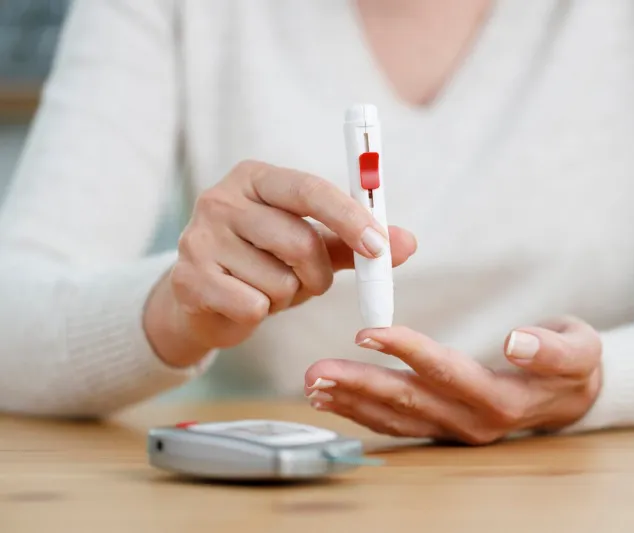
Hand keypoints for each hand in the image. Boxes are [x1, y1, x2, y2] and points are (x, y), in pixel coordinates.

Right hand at [144, 160, 416, 366]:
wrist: (203, 299)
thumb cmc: (264, 263)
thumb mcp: (310, 246)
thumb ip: (355, 242)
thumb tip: (409, 242)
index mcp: (255, 178)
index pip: (311, 190)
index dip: (351, 219)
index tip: (380, 248)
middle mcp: (221, 199)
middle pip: (300, 240)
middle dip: (319, 273)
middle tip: (313, 282)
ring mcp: (198, 237)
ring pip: (279, 281)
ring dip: (288, 295)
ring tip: (267, 287)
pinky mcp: (187, 278)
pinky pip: (253, 306)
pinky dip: (261, 313)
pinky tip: (244, 302)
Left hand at [304, 316, 601, 444]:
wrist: (572, 397)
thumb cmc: (574, 365)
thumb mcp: (581, 350)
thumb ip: (554, 350)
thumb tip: (517, 341)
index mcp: (502, 400)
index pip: (447, 374)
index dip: (408, 353)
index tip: (369, 331)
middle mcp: (473, 422)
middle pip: (409, 402)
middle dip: (361, 385)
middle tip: (318, 371)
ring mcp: (455, 429)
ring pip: (396, 418)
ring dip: (352, 401)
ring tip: (314, 384)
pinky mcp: (442, 426)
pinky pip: (397, 423)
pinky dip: (362, 411)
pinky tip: (332, 398)